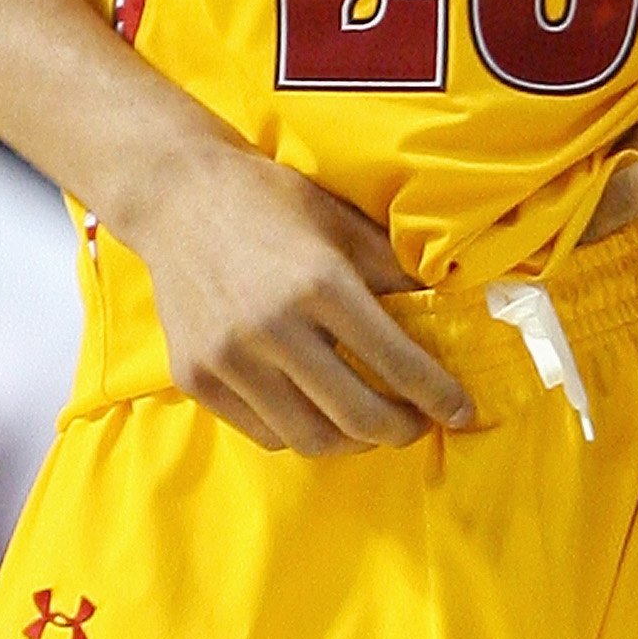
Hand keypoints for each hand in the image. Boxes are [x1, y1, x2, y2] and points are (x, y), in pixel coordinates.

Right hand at [124, 138, 471, 451]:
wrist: (176, 197)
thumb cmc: (271, 203)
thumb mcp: (345, 225)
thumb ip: (398, 273)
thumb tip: (456, 314)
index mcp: (322, 284)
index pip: (399, 365)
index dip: (440, 397)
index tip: (461, 411)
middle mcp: (273, 327)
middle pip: (359, 417)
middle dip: (402, 430)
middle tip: (417, 423)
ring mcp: (228, 358)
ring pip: (311, 439)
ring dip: (353, 441)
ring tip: (368, 423)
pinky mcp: (195, 377)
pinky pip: (264, 433)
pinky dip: (301, 432)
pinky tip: (317, 410)